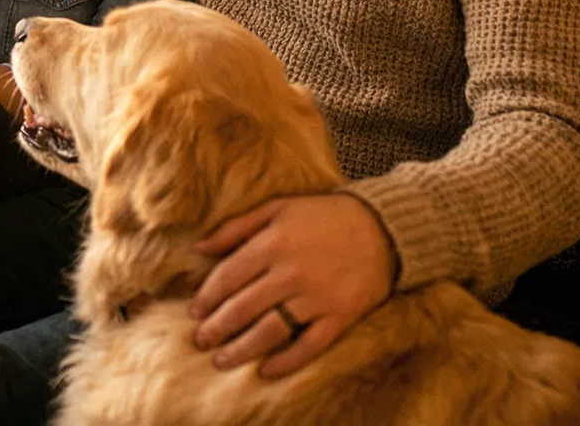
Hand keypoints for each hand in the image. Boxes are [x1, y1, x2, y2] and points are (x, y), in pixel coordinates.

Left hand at [190, 193, 395, 376]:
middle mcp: (291, 273)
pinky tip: (266, 370)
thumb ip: (236, 227)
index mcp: (273, 244)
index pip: (228, 277)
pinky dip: (287, 361)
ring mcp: (317, 297)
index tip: (195, 312)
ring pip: (270, 331)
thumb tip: (199, 247)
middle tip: (201, 341)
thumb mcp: (278, 208)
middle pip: (243, 308)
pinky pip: (310, 346)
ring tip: (222, 360)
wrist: (383, 228)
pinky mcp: (340, 316)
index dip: (207, 297)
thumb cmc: (324, 216)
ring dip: (242, 349)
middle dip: (217, 328)